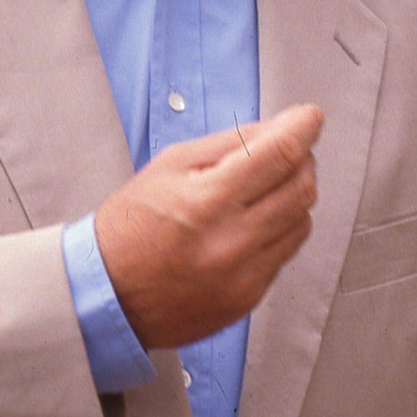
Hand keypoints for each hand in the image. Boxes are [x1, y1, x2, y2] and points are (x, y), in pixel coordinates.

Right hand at [94, 103, 322, 349]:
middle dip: (302, 158)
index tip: (309, 118)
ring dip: (295, 193)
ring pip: (303, 220)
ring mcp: (245, 276)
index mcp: (208, 200)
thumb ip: (229, 144)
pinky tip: (256, 220)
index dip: (303, 127)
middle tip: (287, 148)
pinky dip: (282, 227)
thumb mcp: (170, 165)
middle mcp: (232, 241)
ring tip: (266, 185)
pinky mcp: (249, 298)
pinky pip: (287, 252)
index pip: (281, 154)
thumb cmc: (130, 228)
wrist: (108, 295)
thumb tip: (276, 129)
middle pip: (302, 187)